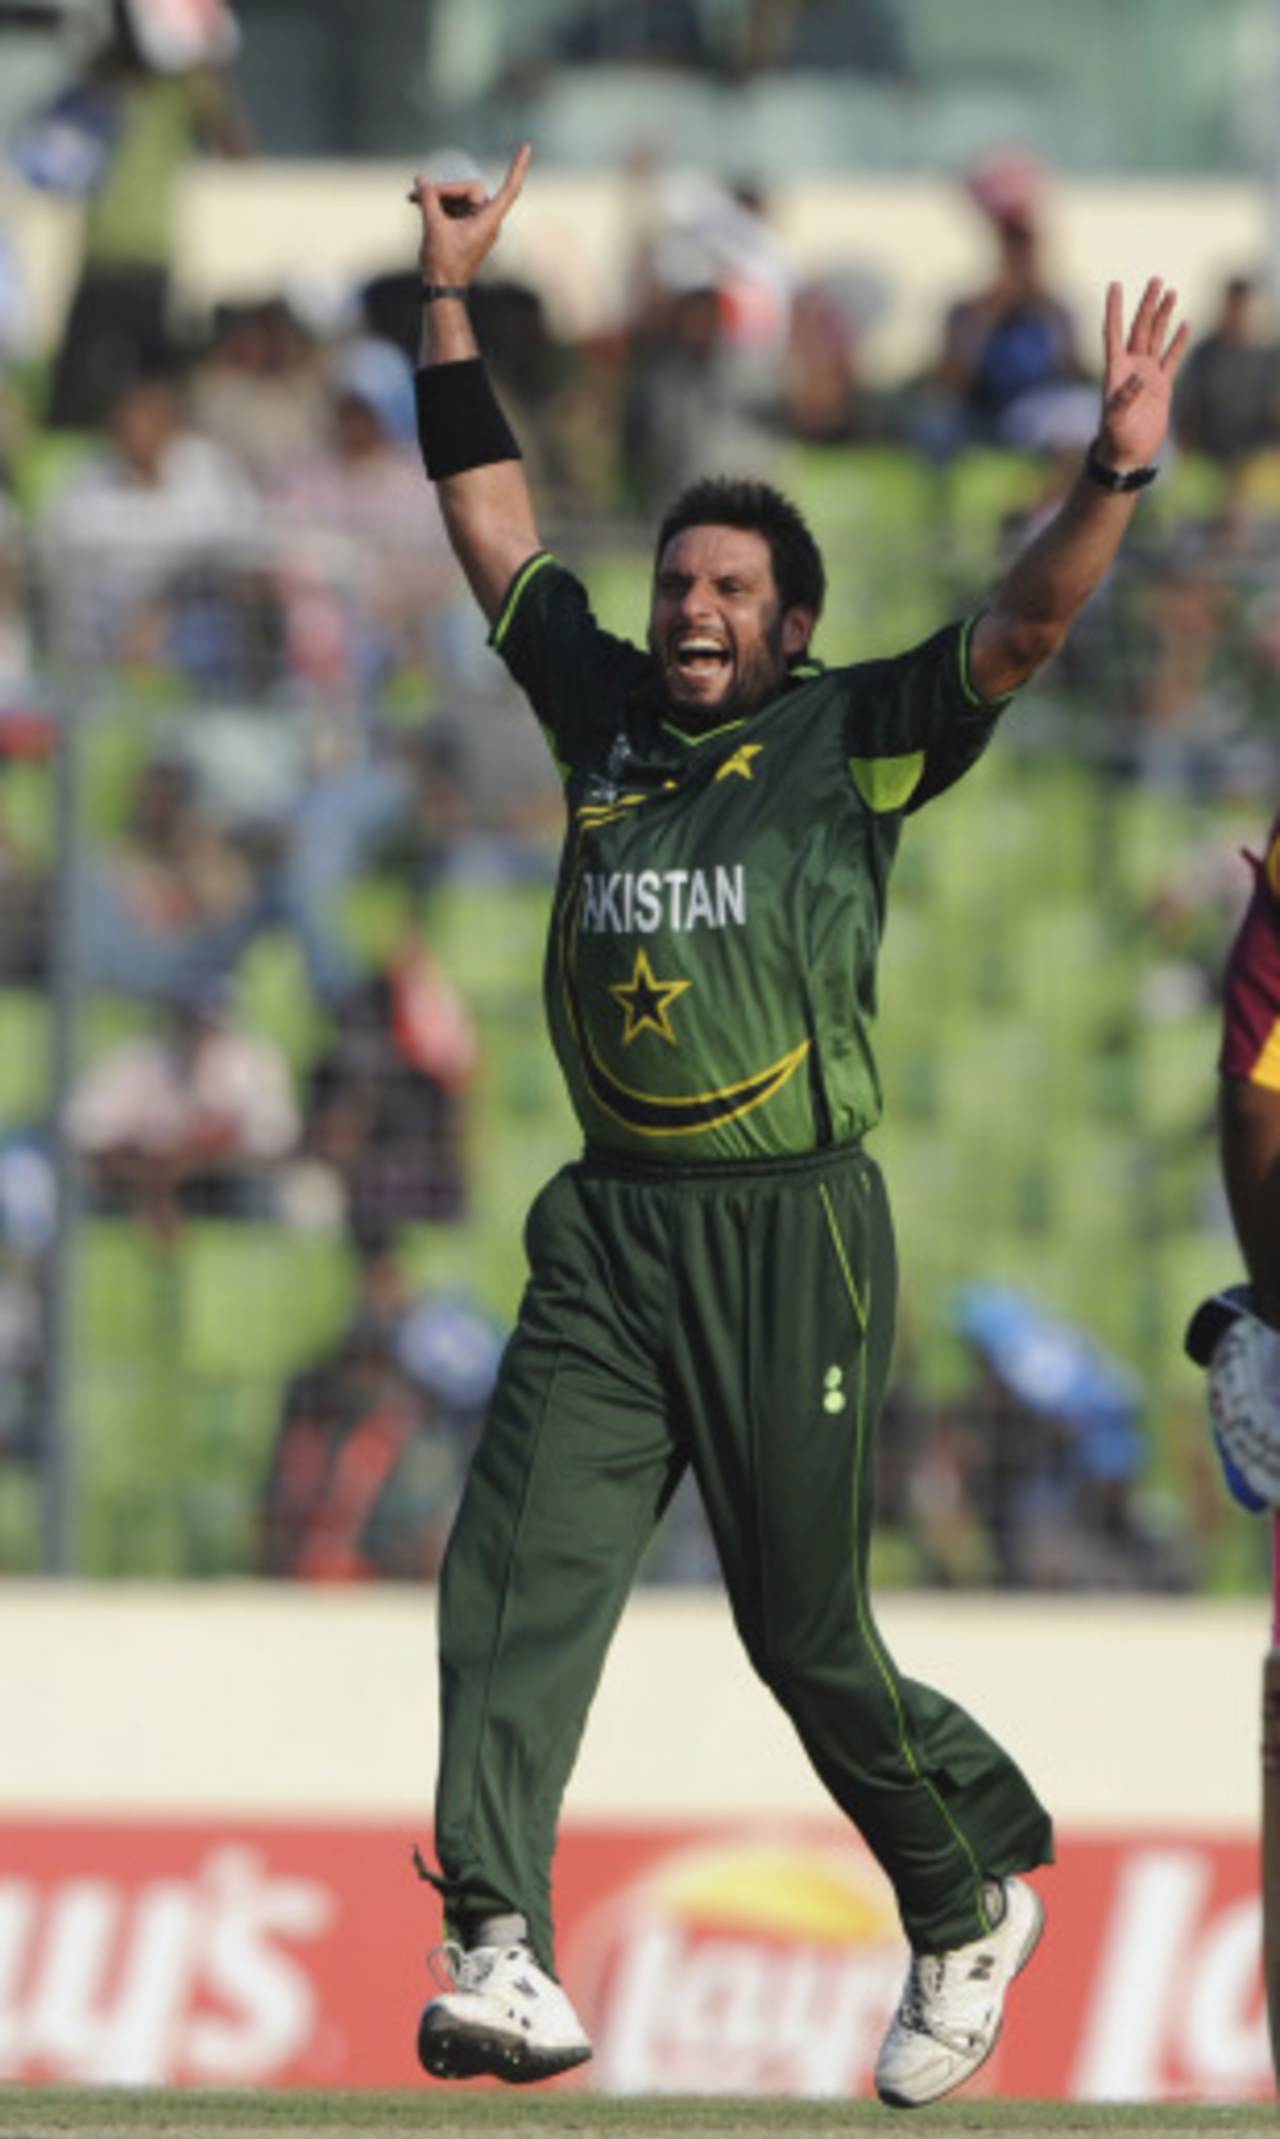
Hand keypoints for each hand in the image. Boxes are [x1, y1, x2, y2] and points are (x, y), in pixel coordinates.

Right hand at [408, 142, 531, 289]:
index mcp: (489, 220)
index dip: (517, 167)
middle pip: (470, 189)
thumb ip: (428, 199)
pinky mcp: (466, 228)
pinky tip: (418, 203)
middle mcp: (487, 220)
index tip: (527, 147)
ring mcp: (477, 224)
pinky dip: (439, 205)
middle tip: (421, 193)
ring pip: (459, 197)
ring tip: (413, 200)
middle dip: (445, 190)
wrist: (441, 289)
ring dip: (438, 197)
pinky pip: (455, 208)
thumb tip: (421, 179)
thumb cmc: (443, 263)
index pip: (510, 189)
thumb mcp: (433, 226)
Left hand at [1098, 278, 1189, 471]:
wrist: (1129, 455)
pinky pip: (1172, 358)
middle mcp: (1130, 367)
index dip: (1114, 309)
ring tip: (1171, 291)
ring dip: (1162, 316)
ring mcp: (1147, 375)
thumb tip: (1138, 377)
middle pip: (1139, 329)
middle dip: (1147, 305)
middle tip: (1156, 280)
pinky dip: (1178, 342)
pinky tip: (1185, 324)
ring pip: (1155, 338)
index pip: (1113, 332)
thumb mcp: (1116, 419)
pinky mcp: (1162, 386)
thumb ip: (1124, 398)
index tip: (1115, 284)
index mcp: (1115, 370)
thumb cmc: (1116, 438)